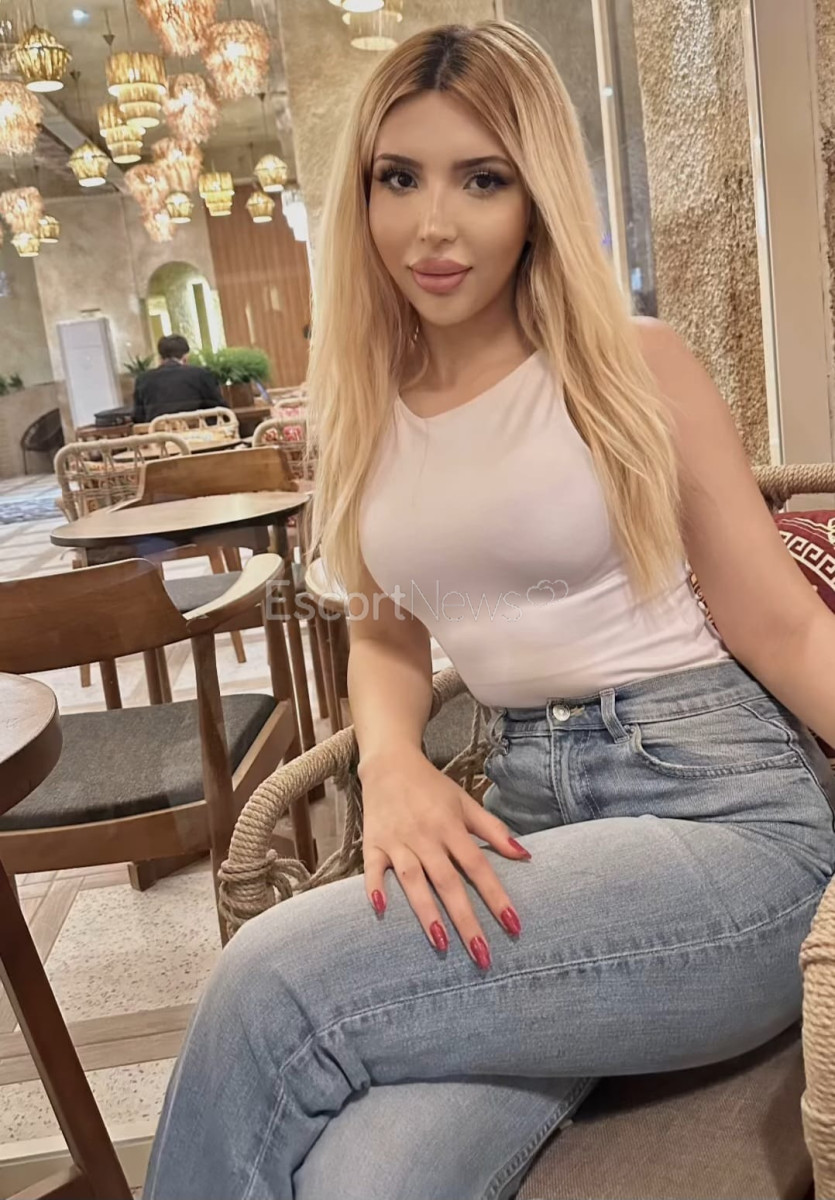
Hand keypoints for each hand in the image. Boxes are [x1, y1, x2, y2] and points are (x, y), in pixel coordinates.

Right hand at [359, 747, 530, 968]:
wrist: (389, 762)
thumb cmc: (432, 787)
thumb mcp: (466, 802)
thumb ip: (494, 830)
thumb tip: (525, 855)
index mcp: (451, 826)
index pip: (478, 866)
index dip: (496, 896)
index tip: (513, 926)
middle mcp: (425, 836)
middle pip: (448, 882)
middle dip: (466, 920)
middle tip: (482, 955)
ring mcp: (397, 841)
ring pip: (413, 880)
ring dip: (427, 912)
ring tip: (441, 944)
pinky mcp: (372, 844)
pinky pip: (373, 869)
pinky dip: (375, 888)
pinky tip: (381, 911)